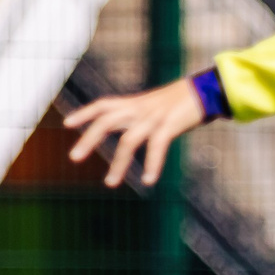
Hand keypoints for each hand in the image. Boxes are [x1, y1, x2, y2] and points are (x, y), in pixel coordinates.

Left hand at [63, 79, 206, 187]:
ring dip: (118, 164)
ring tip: (110, 184)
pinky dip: (152, 164)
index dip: (85, 113)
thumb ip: (141, 116)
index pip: (104, 105)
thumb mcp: (157, 104)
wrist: (208, 90)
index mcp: (136, 103)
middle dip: (89, 139)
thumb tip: (131, 130)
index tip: (67, 123)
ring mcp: (154, 117)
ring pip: (129, 141)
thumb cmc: (185, 100)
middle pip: (107, 121)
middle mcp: (140, 109)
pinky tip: (148, 180)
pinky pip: (156, 146)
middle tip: (74, 157)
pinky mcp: (170, 125)